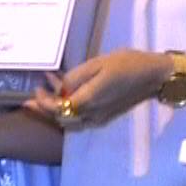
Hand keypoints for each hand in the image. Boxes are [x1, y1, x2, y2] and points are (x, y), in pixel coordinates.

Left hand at [20, 50, 170, 128]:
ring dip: (55, 111)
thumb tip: (60, 86)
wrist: (154, 76)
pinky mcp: (105, 116)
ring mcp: (99, 118)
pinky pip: (80, 120)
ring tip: (47, 95)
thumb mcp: (98, 64)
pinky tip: (66, 95)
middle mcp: (92, 115)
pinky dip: (68, 111)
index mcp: (89, 101)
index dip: (43, 102)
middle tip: (31, 98)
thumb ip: (76, 77)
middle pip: (61, 119)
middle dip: (44, 109)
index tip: (36, 88)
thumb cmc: (127, 64)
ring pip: (70, 122)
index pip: (57, 109)